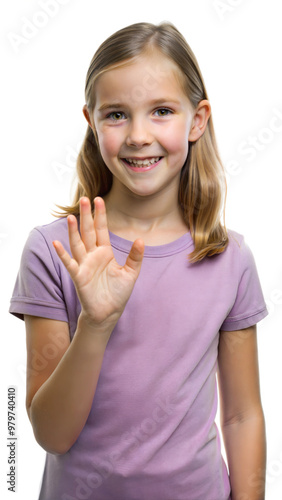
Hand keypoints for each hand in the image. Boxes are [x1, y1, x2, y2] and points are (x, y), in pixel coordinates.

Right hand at [53, 197, 143, 328]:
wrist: (109, 313)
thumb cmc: (118, 293)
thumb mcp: (131, 273)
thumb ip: (135, 257)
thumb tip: (140, 239)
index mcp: (104, 252)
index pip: (101, 230)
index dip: (100, 215)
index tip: (99, 200)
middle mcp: (92, 256)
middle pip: (88, 232)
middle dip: (86, 216)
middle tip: (85, 198)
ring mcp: (84, 265)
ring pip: (77, 244)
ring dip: (74, 231)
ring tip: (71, 216)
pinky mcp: (78, 276)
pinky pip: (69, 263)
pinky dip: (62, 254)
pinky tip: (56, 243)